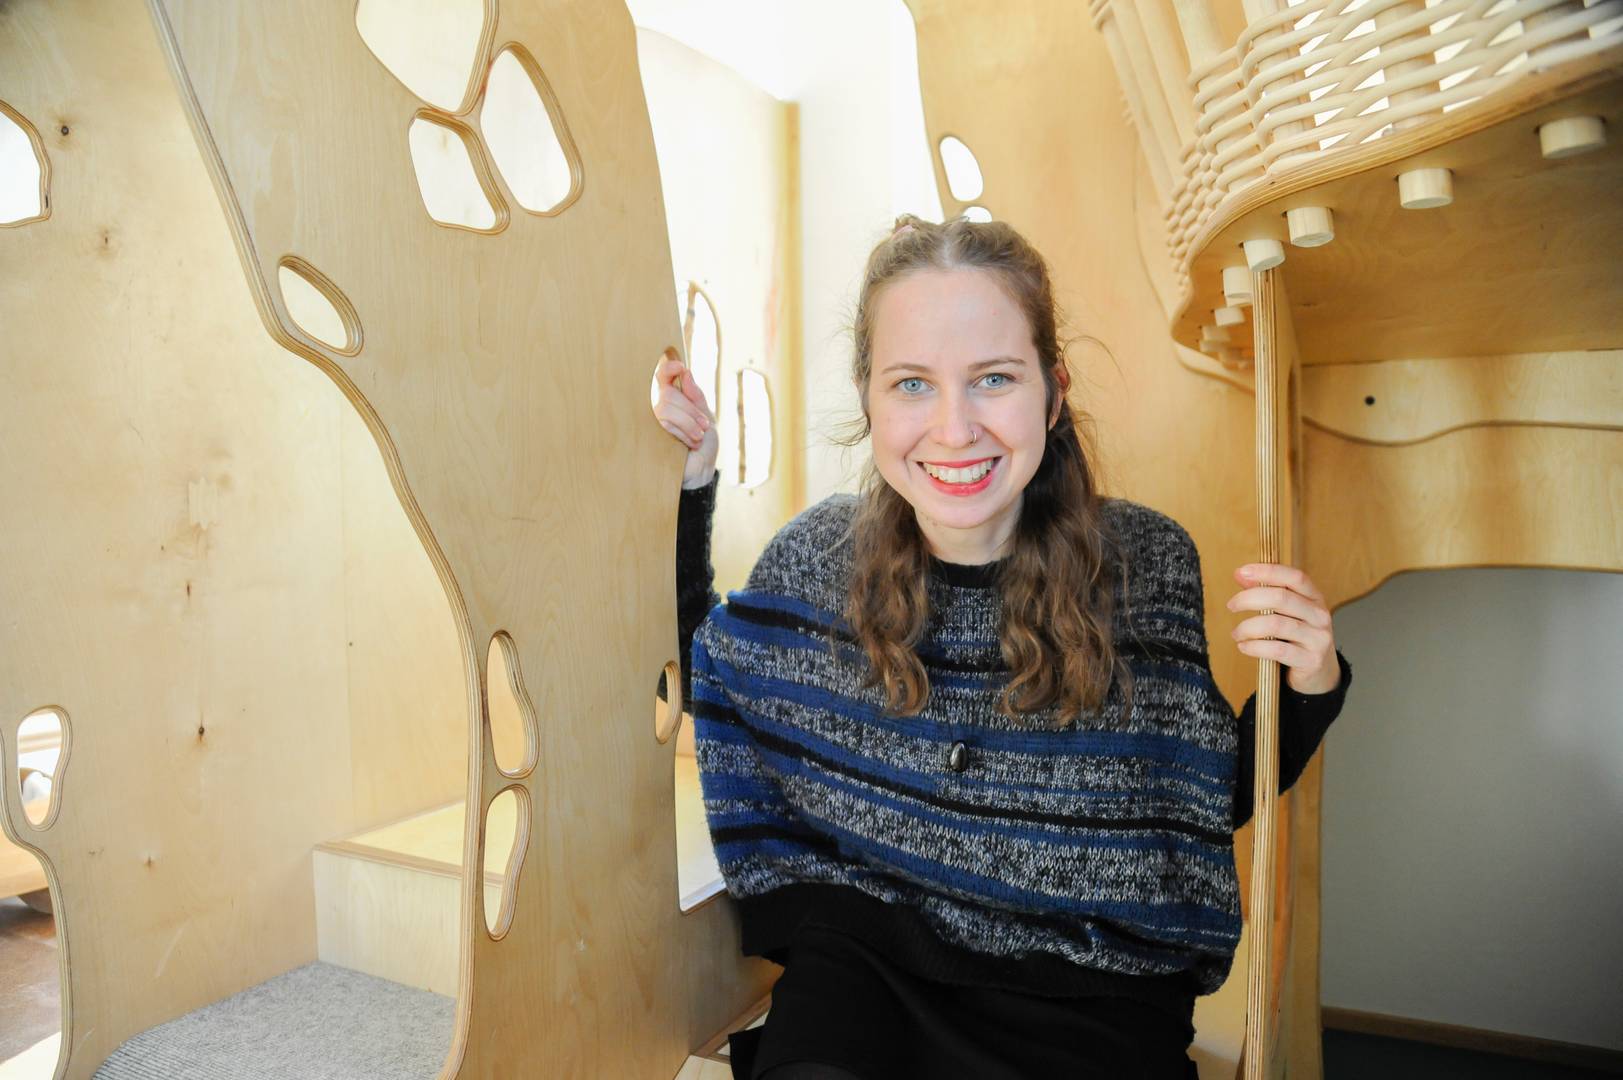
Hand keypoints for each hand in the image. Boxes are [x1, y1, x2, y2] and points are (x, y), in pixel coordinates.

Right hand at [651, 353, 717, 488]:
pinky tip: (690, 444)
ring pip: (666, 409)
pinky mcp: (649, 439)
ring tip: (698, 437)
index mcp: (672, 400)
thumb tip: (686, 373)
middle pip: (669, 395)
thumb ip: (696, 395)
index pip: (663, 377)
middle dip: (691, 409)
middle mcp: (659, 409)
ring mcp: (652, 424)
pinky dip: (683, 433)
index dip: (669, 369)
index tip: (680, 367)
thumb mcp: (706, 416)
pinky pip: (664, 425)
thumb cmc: (703, 444)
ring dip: (689, 422)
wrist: (702, 470)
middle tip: (704, 425)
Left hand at [1225, 563, 1340, 694]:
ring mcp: (1317, 638)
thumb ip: (1265, 592)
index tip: (1242, 571)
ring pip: (1276, 624)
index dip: (1268, 571)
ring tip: (1236, 633)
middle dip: (1249, 599)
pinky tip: (1244, 646)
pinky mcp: (1311, 660)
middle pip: (1281, 598)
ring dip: (1248, 627)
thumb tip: (1240, 574)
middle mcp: (1320, 615)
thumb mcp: (1287, 612)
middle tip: (1231, 605)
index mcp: (1314, 598)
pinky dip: (1254, 647)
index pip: (1294, 577)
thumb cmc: (1297, 637)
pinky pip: (1277, 650)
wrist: (1321, 673)